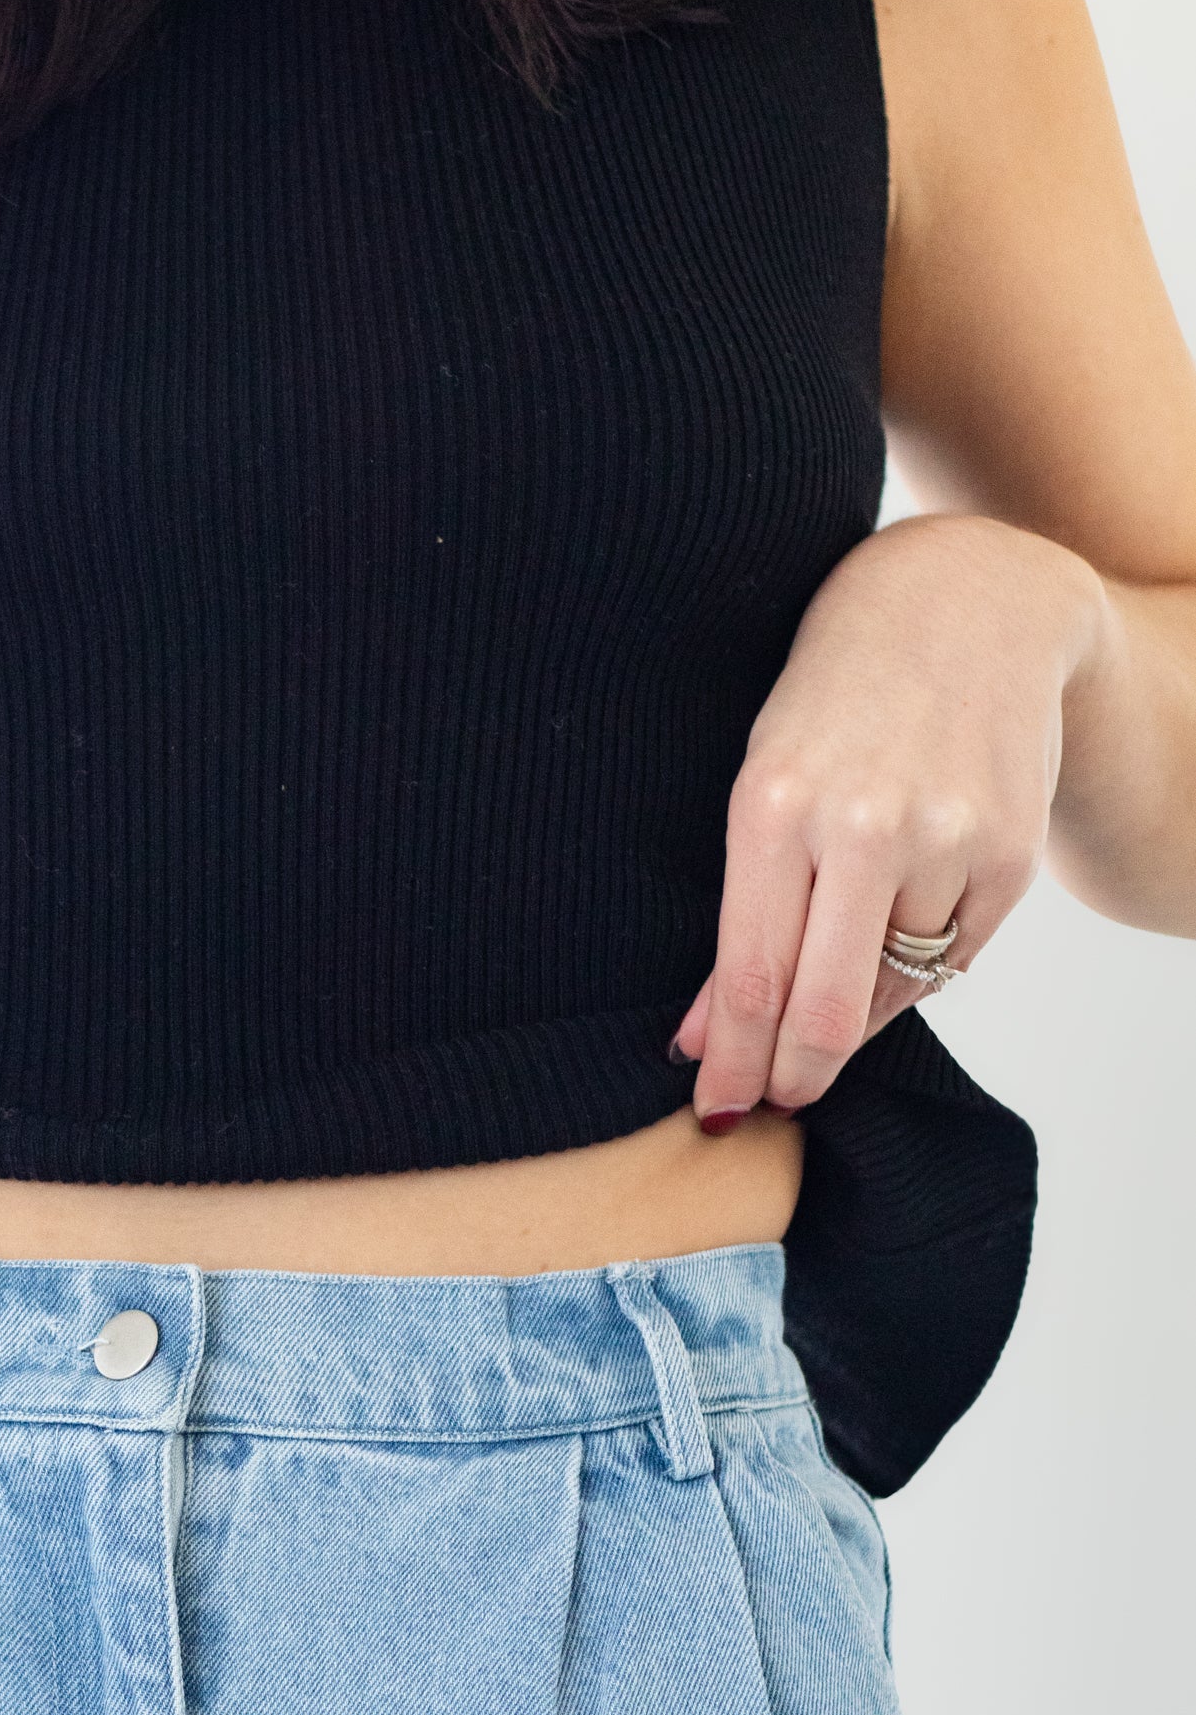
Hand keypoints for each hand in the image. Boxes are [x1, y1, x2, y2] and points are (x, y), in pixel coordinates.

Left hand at [674, 514, 1111, 1129]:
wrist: (969, 605)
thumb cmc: (835, 698)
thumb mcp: (763, 779)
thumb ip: (744, 910)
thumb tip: (704, 1040)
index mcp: (773, 804)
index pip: (750, 975)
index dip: (734, 1061)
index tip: (720, 1109)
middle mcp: (863, 825)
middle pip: (822, 1008)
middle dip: (791, 1077)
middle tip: (770, 1103)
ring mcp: (947, 840)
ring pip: (889, 989)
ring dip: (851, 1020)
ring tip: (823, 1004)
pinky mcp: (1011, 854)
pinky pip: (951, 961)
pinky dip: (911, 974)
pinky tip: (886, 949)